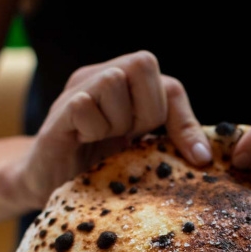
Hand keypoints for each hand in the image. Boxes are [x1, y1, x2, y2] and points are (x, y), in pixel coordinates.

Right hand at [14, 51, 211, 208]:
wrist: (46, 187)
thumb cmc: (96, 169)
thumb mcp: (141, 155)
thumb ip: (169, 143)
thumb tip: (205, 157)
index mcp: (128, 89)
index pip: (170, 85)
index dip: (184, 121)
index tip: (194, 159)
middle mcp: (102, 77)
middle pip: (142, 64)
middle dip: (146, 111)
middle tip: (129, 139)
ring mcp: (78, 90)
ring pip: (114, 80)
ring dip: (116, 121)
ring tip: (102, 141)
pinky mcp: (59, 111)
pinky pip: (85, 103)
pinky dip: (92, 128)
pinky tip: (83, 142)